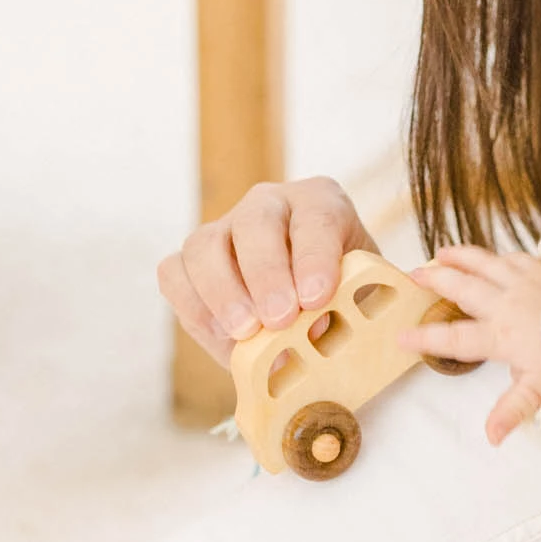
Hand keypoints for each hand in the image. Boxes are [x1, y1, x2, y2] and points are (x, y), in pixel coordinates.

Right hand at [157, 177, 376, 363]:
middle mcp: (268, 204)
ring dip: (223, 293)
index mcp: (321, 202)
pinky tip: (222, 338)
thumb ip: (359, 306)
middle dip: (266, 274)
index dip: (315, 257)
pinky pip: (173, 273)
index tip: (316, 297)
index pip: (317, 218)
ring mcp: (223, 229)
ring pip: (204, 245)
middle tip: (279, 320)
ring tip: (245, 333)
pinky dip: (193, 307)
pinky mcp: (189, 261)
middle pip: (255, 222)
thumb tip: (329, 326)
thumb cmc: (347, 301)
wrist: (314, 315)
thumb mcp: (366, 298)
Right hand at [403, 246, 540, 444]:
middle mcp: (507, 303)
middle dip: (435, 281)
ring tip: (442, 252)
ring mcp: (525, 282)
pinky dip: (500, 256)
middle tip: (413, 274)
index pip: (455, 338)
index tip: (400, 337)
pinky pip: (515, 258)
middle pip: (462, 288)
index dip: (425, 337)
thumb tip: (490, 437)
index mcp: (501, 335)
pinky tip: (494, 257)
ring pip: (485, 264)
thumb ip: (512, 410)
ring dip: (461, 258)